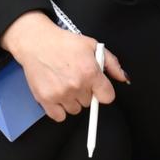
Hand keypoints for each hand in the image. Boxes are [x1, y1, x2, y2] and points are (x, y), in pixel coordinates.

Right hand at [0, 10, 129, 121]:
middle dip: (85, 92)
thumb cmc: (63, 43)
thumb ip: (111, 63)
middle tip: (75, 78)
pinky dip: (59, 109)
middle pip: (89, 103)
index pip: (107, 97)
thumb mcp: (92, 46)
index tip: (96, 87)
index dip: (102, 91)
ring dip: (72, 100)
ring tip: (64, 83)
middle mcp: (76, 85)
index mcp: (90, 72)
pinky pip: (59, 116)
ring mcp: (60, 94)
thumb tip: (123, 78)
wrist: (36, 42)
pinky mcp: (46, 100)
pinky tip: (57, 94)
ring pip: (75, 110)